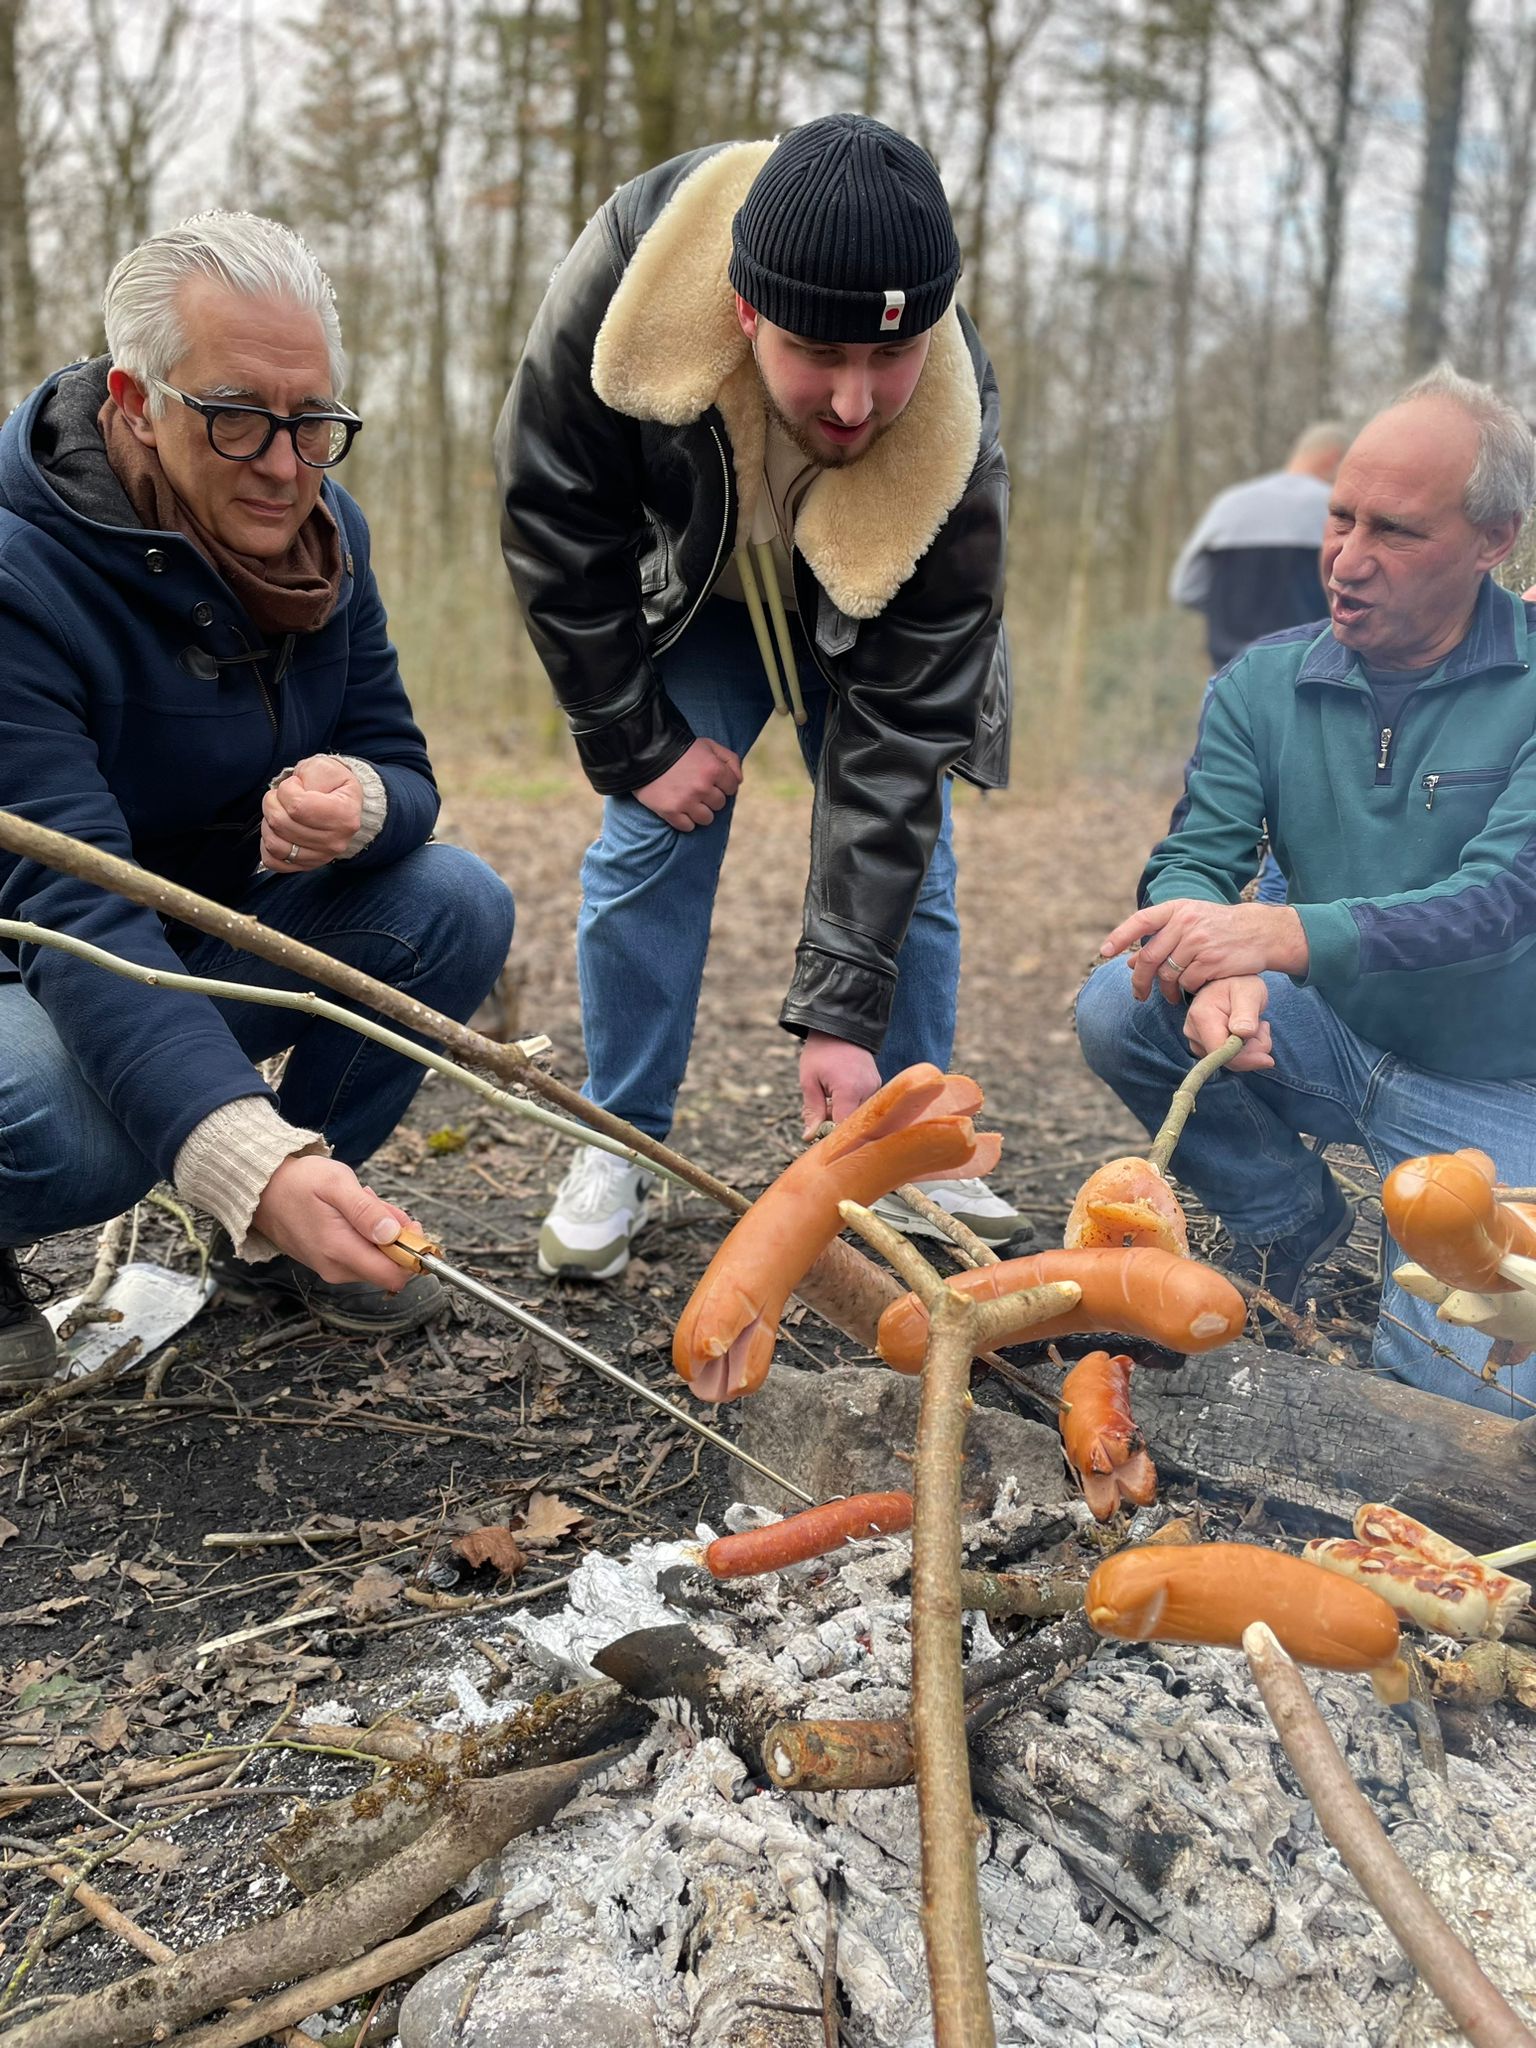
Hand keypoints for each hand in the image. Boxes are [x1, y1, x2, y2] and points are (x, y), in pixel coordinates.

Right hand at [251, 1155, 416, 1288]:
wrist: (262, 1190)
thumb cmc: (298, 1182)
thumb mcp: (337, 1184)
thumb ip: (367, 1211)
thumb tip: (395, 1234)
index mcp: (340, 1251)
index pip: (395, 1275)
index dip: (411, 1253)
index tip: (408, 1226)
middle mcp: (336, 1269)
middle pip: (389, 1266)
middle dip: (394, 1237)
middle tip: (376, 1204)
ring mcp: (331, 1268)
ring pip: (376, 1259)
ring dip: (378, 1233)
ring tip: (358, 1204)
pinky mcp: (328, 1263)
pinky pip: (360, 1254)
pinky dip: (364, 1235)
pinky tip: (348, 1213)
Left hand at [261, 755, 363, 872]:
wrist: (344, 803)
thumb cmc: (333, 784)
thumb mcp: (325, 768)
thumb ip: (307, 776)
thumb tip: (291, 793)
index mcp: (344, 815)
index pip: (296, 806)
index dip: (285, 790)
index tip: (293, 784)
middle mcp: (335, 841)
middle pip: (281, 824)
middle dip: (272, 803)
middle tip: (280, 795)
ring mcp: (321, 856)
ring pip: (275, 844)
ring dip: (267, 823)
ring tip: (277, 812)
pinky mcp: (307, 865)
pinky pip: (274, 861)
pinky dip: (267, 846)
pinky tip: (275, 831)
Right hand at [634, 738, 741, 830]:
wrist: (644, 752)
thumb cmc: (680, 748)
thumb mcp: (708, 745)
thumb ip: (730, 759)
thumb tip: (739, 780)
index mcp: (714, 769)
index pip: (732, 788)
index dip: (723, 784)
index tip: (712, 781)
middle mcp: (703, 787)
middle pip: (720, 804)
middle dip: (711, 797)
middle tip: (697, 788)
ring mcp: (687, 801)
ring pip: (706, 819)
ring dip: (700, 812)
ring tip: (688, 800)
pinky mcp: (671, 812)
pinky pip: (688, 827)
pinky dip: (685, 821)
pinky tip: (679, 809)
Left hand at [799, 1031, 881, 1137]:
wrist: (840, 1025)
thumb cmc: (821, 1051)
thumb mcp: (809, 1080)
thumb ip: (812, 1110)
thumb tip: (810, 1136)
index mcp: (849, 1090)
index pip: (844, 1127)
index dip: (831, 1136)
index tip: (819, 1137)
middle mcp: (868, 1090)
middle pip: (853, 1122)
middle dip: (835, 1123)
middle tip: (818, 1113)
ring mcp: (875, 1086)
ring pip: (859, 1114)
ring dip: (842, 1113)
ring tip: (827, 1097)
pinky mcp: (877, 1083)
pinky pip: (864, 1103)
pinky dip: (850, 1104)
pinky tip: (837, 1093)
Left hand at [1100, 897, 1307, 1000]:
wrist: (1260, 931)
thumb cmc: (1219, 928)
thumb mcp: (1191, 921)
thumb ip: (1161, 937)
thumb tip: (1129, 961)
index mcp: (1178, 909)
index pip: (1141, 920)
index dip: (1120, 936)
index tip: (1104, 952)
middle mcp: (1186, 923)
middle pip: (1149, 958)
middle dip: (1139, 981)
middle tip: (1138, 995)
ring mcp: (1199, 942)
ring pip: (1167, 974)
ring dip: (1166, 989)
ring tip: (1171, 995)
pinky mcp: (1212, 962)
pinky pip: (1187, 983)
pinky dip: (1187, 990)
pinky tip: (1193, 989)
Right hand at [1183, 976, 1273, 1069]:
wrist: (1227, 980)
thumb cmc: (1239, 982)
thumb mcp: (1249, 992)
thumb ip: (1246, 1013)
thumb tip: (1243, 1034)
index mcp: (1202, 1017)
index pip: (1222, 1053)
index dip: (1246, 1059)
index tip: (1269, 1059)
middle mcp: (1193, 1031)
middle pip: (1226, 1059)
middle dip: (1252, 1051)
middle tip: (1264, 1028)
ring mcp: (1195, 1039)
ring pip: (1228, 1060)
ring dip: (1249, 1049)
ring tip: (1255, 1025)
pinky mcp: (1201, 1045)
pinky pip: (1226, 1057)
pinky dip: (1242, 1050)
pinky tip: (1246, 1032)